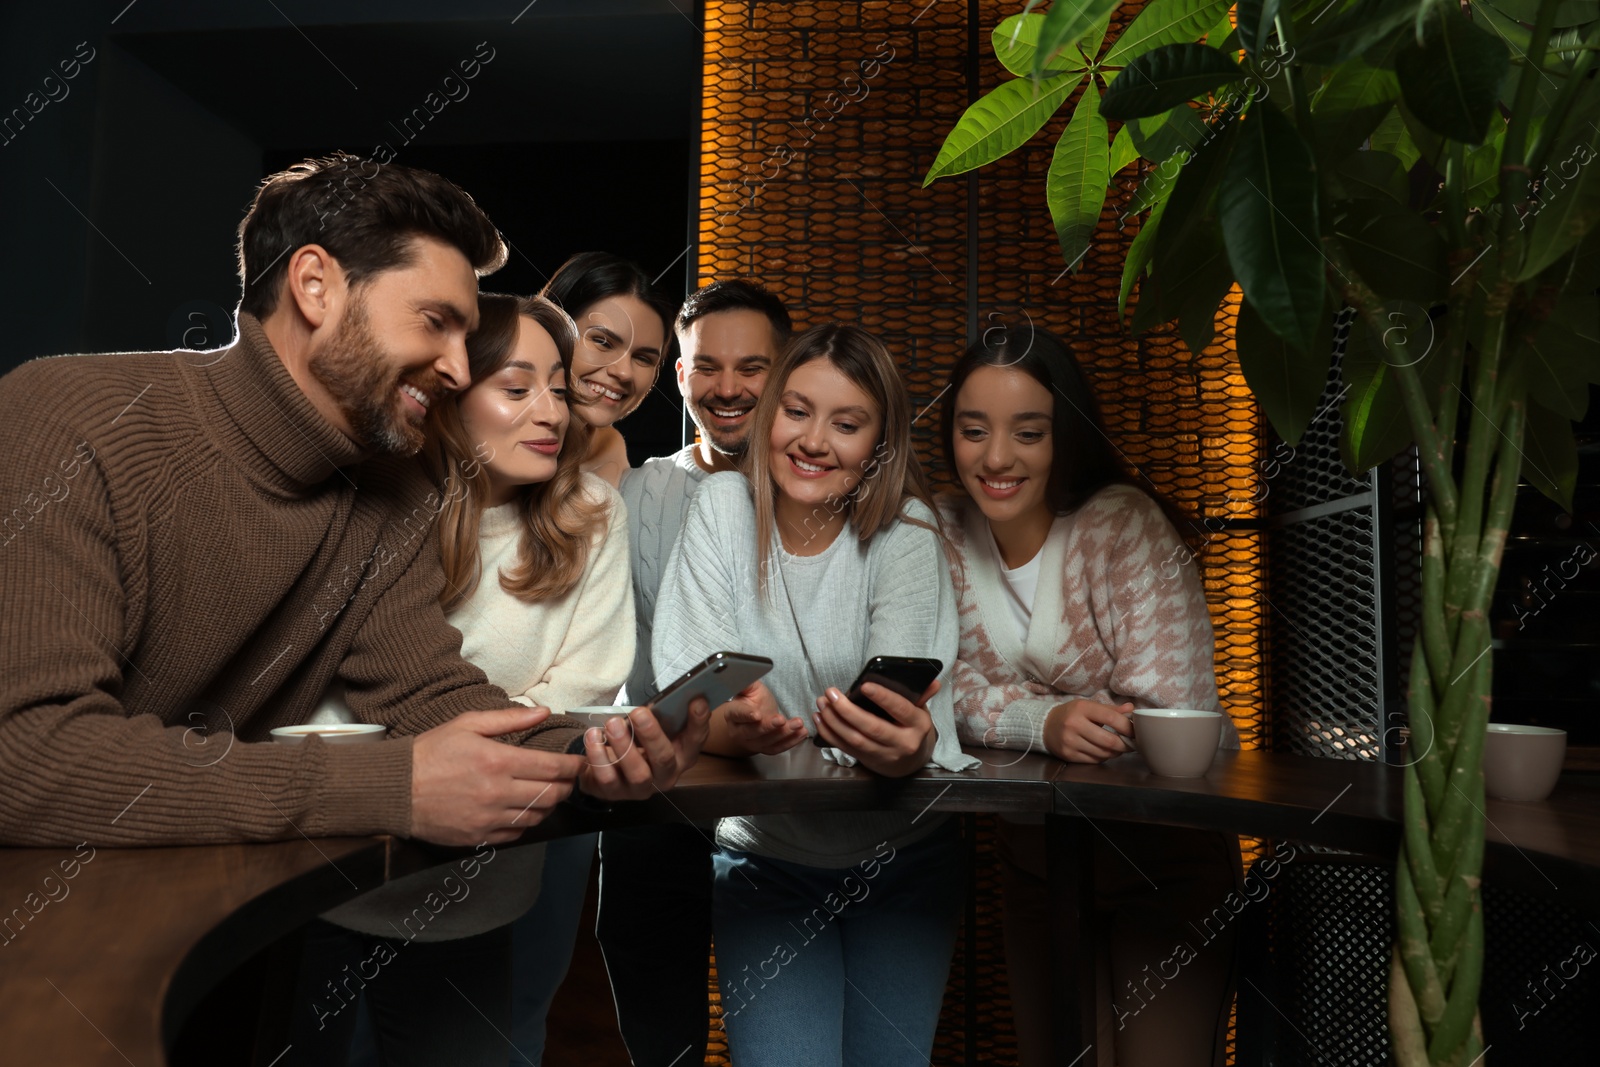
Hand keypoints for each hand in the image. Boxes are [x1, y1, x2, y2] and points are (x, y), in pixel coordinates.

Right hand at [411, 706, 585, 845]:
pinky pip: (516, 833)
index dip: (572, 767)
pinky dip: (526, 821)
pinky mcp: (478, 837)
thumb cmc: (430, 752)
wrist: (395, 789)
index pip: (551, 768)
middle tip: (568, 779)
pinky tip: (522, 809)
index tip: (580, 763)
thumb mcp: (467, 724)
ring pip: (536, 816)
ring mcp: (488, 819)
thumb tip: (543, 712)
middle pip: (551, 795)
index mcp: (497, 762)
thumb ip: (509, 719)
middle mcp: (497, 793)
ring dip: (548, 805)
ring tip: (547, 792)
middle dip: (566, 786)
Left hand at [574, 696, 712, 801]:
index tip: (697, 701)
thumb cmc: (635, 742)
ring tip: (612, 724)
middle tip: (638, 713)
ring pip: (637, 773)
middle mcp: (664, 776)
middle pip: (664, 759)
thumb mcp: (651, 728)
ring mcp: (640, 788)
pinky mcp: (614, 793)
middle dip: (652, 734)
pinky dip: (599, 755)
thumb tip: (665, 696)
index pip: (695, 741)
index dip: (698, 723)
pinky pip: (607, 777)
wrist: (606, 769)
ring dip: (624, 746)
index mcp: (680, 756)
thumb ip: (662, 716)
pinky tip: (593, 736)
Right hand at [711, 681, 807, 755]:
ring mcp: (752, 743)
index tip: (756, 714)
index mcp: (732, 714)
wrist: (757, 716)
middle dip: (768, 726)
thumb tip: (743, 671)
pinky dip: (791, 742)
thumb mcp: (750, 688)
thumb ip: (746, 681)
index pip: (737, 715)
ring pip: (767, 741)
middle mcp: (739, 731)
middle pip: (752, 731)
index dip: (746, 715)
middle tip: (781, 719)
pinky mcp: (765, 749)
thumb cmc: (752, 700)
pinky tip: (801, 733)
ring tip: (798, 724)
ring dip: (784, 733)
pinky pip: (778, 748)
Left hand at [814, 679, 938, 777]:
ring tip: (822, 703)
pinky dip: (829, 734)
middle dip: (848, 710)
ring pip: (856, 739)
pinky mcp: (868, 761)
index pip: (900, 709)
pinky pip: (846, 748)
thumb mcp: (920, 711)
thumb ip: (921, 696)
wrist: (911, 761)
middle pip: (872, 727)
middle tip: (831, 693)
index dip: (883, 698)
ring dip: (834, 721)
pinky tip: (819, 718)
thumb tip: (933, 681)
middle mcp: (902, 742)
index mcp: (917, 725)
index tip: (865, 685)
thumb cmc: (912, 727)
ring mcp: (884, 754)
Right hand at [1043, 699, 1134, 763]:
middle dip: (1125, 745)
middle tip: (1131, 744)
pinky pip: (1094, 760)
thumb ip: (1110, 710)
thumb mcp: (1088, 706)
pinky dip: (1103, 757)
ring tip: (1118, 748)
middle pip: (1109, 741)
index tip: (1135, 732)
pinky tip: (1103, 752)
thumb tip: (1131, 709)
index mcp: (1082, 708)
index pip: (1111, 718)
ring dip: (1115, 752)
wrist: (1046, 726)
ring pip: (1103, 753)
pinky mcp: (1068, 754)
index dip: (1127, 727)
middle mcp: (1074, 724)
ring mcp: (1070, 741)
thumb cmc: (1071, 714)